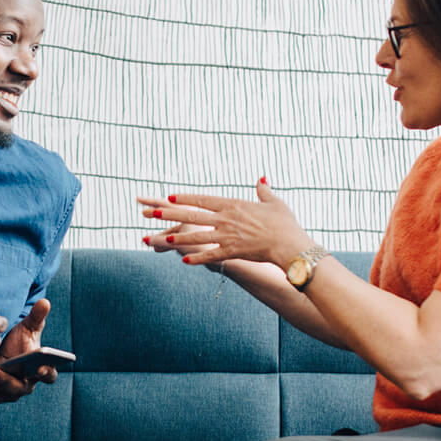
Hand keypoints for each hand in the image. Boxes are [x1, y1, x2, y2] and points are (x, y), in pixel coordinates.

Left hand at [0, 298, 55, 402]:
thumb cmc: (18, 340)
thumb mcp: (27, 327)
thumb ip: (36, 316)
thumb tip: (45, 302)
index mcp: (39, 370)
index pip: (49, 375)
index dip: (47, 372)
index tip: (41, 367)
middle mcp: (25, 384)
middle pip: (19, 388)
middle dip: (6, 381)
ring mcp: (7, 392)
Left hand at [140, 179, 313, 268]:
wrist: (288, 244)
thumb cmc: (284, 223)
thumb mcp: (274, 202)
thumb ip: (263, 191)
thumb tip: (261, 179)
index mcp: (233, 205)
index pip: (203, 199)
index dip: (185, 198)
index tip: (170, 196)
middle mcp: (226, 219)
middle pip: (192, 215)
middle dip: (170, 214)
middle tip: (152, 212)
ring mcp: (227, 236)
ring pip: (196, 236)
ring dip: (177, 238)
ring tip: (161, 238)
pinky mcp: (231, 252)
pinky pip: (210, 256)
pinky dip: (198, 258)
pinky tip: (184, 261)